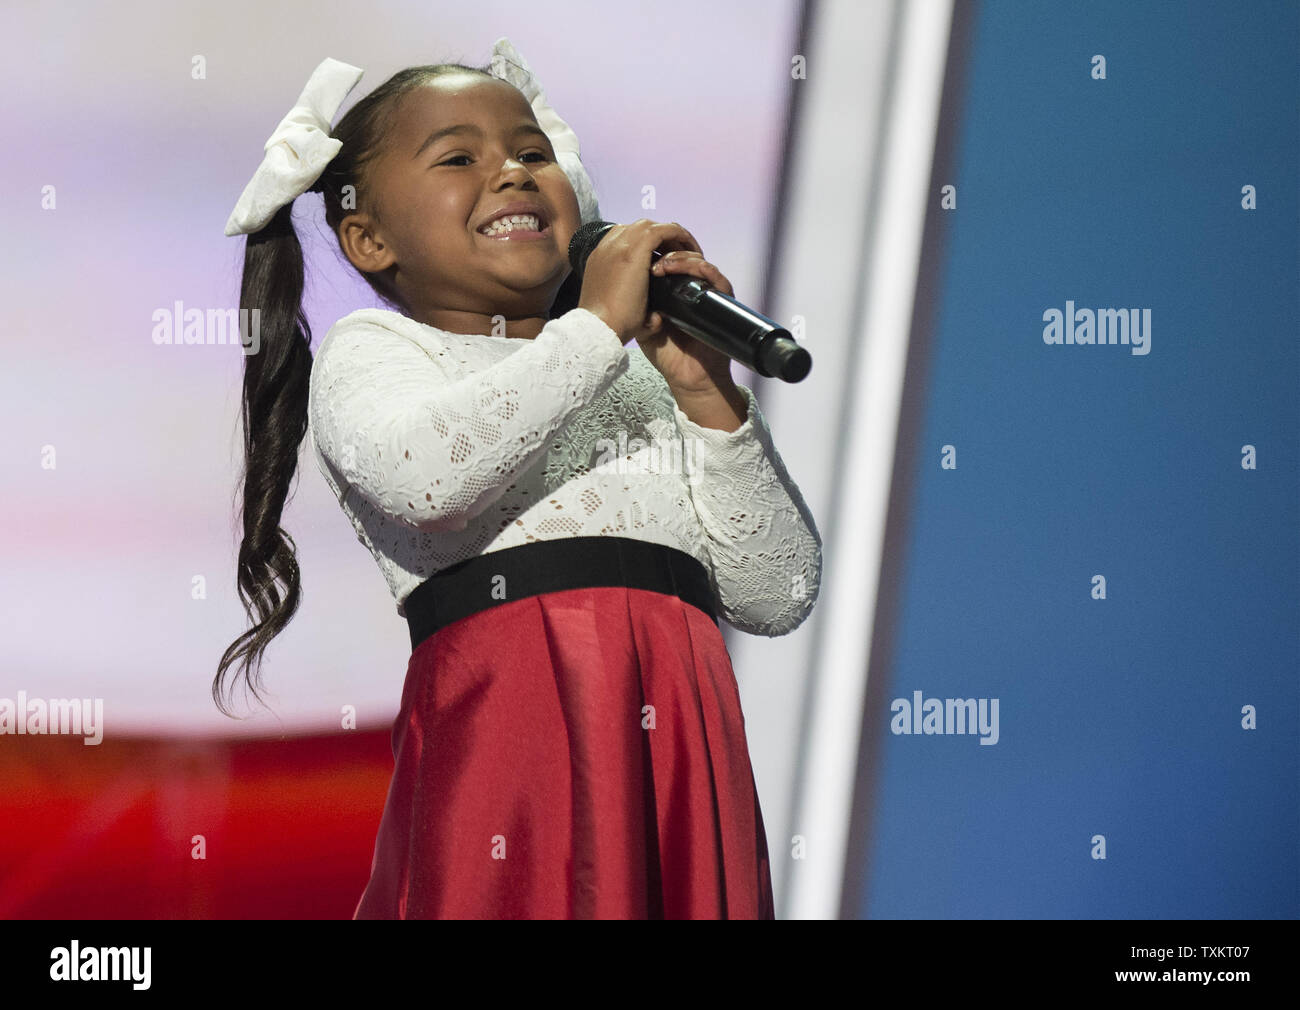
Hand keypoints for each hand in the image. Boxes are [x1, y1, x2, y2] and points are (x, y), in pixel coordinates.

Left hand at [639, 250, 737, 395]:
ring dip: (682, 258)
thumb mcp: (644, 324)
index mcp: (673, 290)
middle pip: (683, 255)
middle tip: (653, 261)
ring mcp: (707, 292)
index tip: (641, 258)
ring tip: (665, 265)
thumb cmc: (667, 353)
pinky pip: (717, 278)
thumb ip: (639, 304)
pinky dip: (704, 269)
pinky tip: (690, 269)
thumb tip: (629, 280)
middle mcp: (691, 288)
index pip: (666, 260)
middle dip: (667, 251)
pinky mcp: (723, 300)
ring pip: (699, 261)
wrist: (686, 376)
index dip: (655, 254)